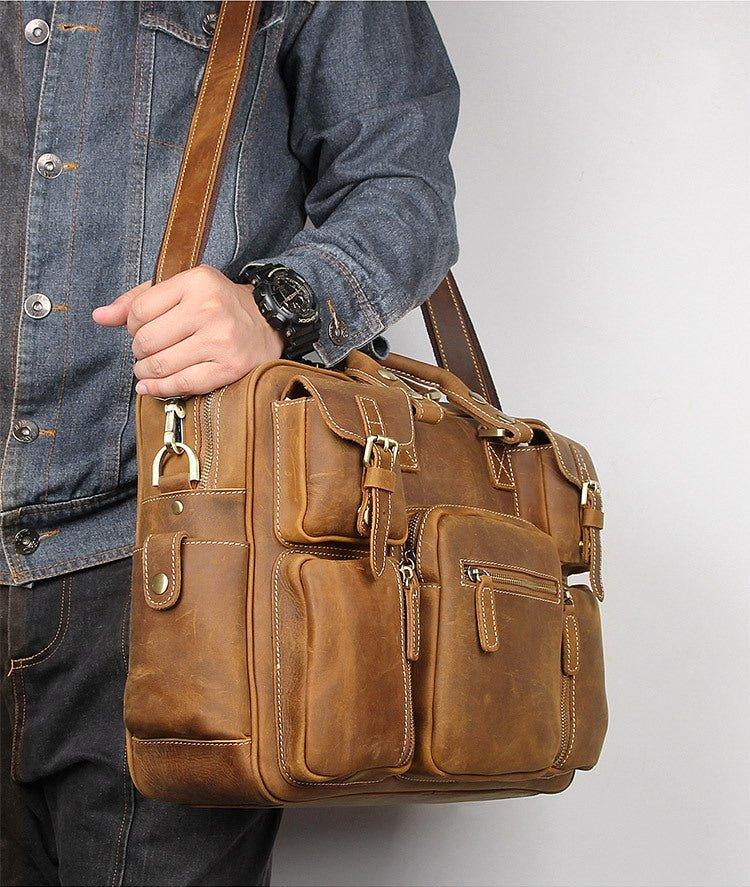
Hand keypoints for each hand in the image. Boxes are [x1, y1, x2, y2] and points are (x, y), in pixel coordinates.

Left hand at [92, 265, 283, 396]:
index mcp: (196, 282)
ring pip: (161, 365)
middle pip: (147, 341)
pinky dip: (160, 389)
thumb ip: (139, 299)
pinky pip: (183, 384)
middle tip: (146, 352)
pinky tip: (152, 387)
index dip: (130, 326)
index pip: (140, 311)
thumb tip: (100, 316)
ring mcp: (221, 340)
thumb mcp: (183, 288)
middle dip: (139, 351)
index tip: (140, 331)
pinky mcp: (230, 367)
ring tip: (148, 369)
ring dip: (146, 372)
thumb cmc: (219, 305)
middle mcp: (209, 309)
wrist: (269, 322)